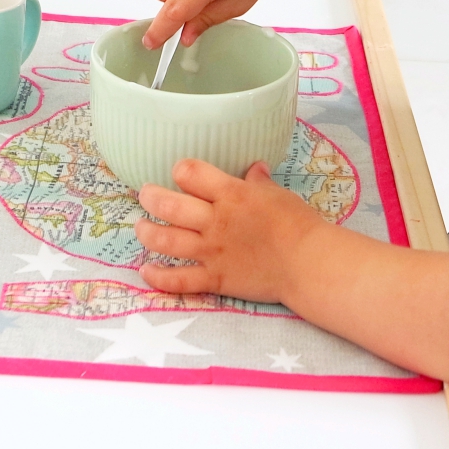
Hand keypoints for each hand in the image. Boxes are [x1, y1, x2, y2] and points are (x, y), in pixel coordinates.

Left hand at [135, 160, 326, 303]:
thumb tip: (254, 169)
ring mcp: (211, 251)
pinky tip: (146, 271)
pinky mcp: (215, 278)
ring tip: (140, 227)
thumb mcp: (279, 195)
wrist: (308, 263)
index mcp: (231, 194)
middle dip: (151, 197)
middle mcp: (214, 220)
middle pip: (169, 205)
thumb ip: (260, 183)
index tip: (179, 173)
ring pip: (166, 240)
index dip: (181, 170)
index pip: (191, 173)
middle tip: (145, 195)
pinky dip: (158, 277)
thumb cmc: (298, 224)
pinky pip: (179, 279)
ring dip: (147, 232)